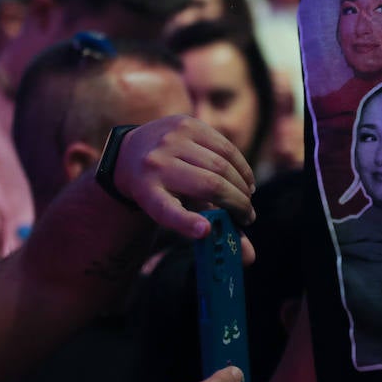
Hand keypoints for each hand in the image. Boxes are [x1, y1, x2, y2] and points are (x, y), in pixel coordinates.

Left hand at [112, 115, 256, 245]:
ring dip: (243, 186)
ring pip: (222, 164)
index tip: (206, 231)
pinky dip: (241, 166)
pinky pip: (225, 146)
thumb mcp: (171, 211)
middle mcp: (156, 164)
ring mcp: (170, 140)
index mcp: (147, 193)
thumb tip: (250, 257)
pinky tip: (245, 180)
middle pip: (209, 185)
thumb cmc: (160, 192)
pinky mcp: (186, 123)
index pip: (166, 210)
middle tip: (248, 217)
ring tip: (247, 200)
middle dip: (237, 203)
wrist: (132, 153)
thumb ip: (208, 231)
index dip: (187, 222)